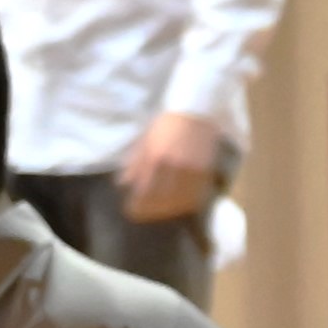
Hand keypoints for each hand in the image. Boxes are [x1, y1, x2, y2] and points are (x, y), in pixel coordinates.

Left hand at [118, 110, 222, 224]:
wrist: (196, 111)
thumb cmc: (166, 124)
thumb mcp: (145, 141)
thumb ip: (135, 163)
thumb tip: (122, 183)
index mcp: (155, 157)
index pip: (143, 190)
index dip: (136, 204)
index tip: (131, 211)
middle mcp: (174, 166)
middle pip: (161, 199)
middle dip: (150, 211)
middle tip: (144, 215)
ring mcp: (192, 169)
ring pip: (179, 199)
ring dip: (168, 210)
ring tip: (160, 213)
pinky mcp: (206, 169)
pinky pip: (196, 194)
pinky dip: (187, 203)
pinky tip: (180, 206)